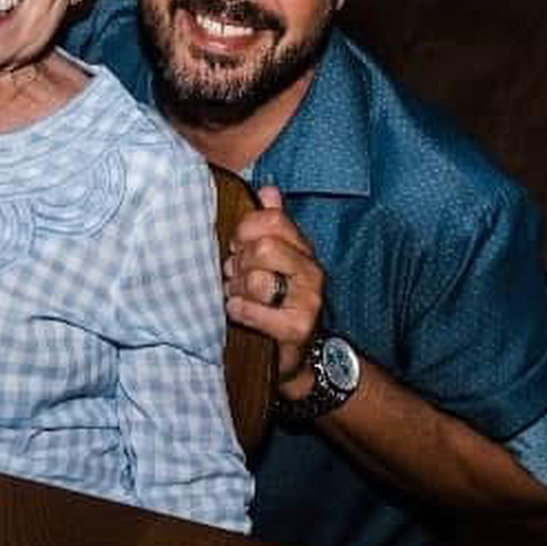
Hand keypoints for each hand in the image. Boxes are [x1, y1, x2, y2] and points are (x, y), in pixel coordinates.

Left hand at [222, 185, 322, 399]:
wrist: (299, 356)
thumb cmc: (278, 302)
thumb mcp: (276, 260)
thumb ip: (271, 224)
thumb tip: (268, 189)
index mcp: (303, 249)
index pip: (272, 219)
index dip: (245, 230)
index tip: (237, 246)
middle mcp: (311, 271)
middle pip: (262, 248)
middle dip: (239, 263)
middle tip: (235, 277)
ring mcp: (308, 300)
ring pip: (256, 279)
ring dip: (236, 289)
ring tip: (238, 296)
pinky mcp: (297, 328)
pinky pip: (253, 310)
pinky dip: (239, 310)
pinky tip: (239, 313)